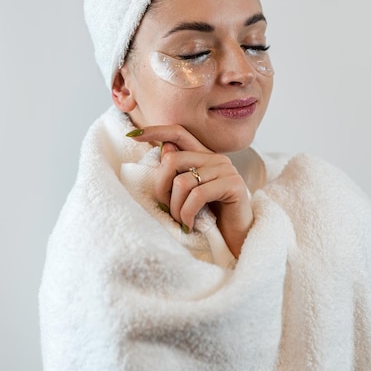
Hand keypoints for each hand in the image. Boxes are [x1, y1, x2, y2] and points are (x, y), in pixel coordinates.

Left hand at [128, 125, 252, 257]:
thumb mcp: (188, 194)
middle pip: (172, 159)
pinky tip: (189, 224)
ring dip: (175, 207)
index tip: (133, 135)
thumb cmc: (210, 218)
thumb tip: (164, 149)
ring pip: (182, 181)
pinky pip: (197, 195)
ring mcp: (226, 170)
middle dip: (161, 188)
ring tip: (180, 221)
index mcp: (203, 156)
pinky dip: (187, 213)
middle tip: (166, 208)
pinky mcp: (234, 185)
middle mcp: (216, 158)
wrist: (237, 238)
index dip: (156, 131)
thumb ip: (178, 172)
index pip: (178, 133)